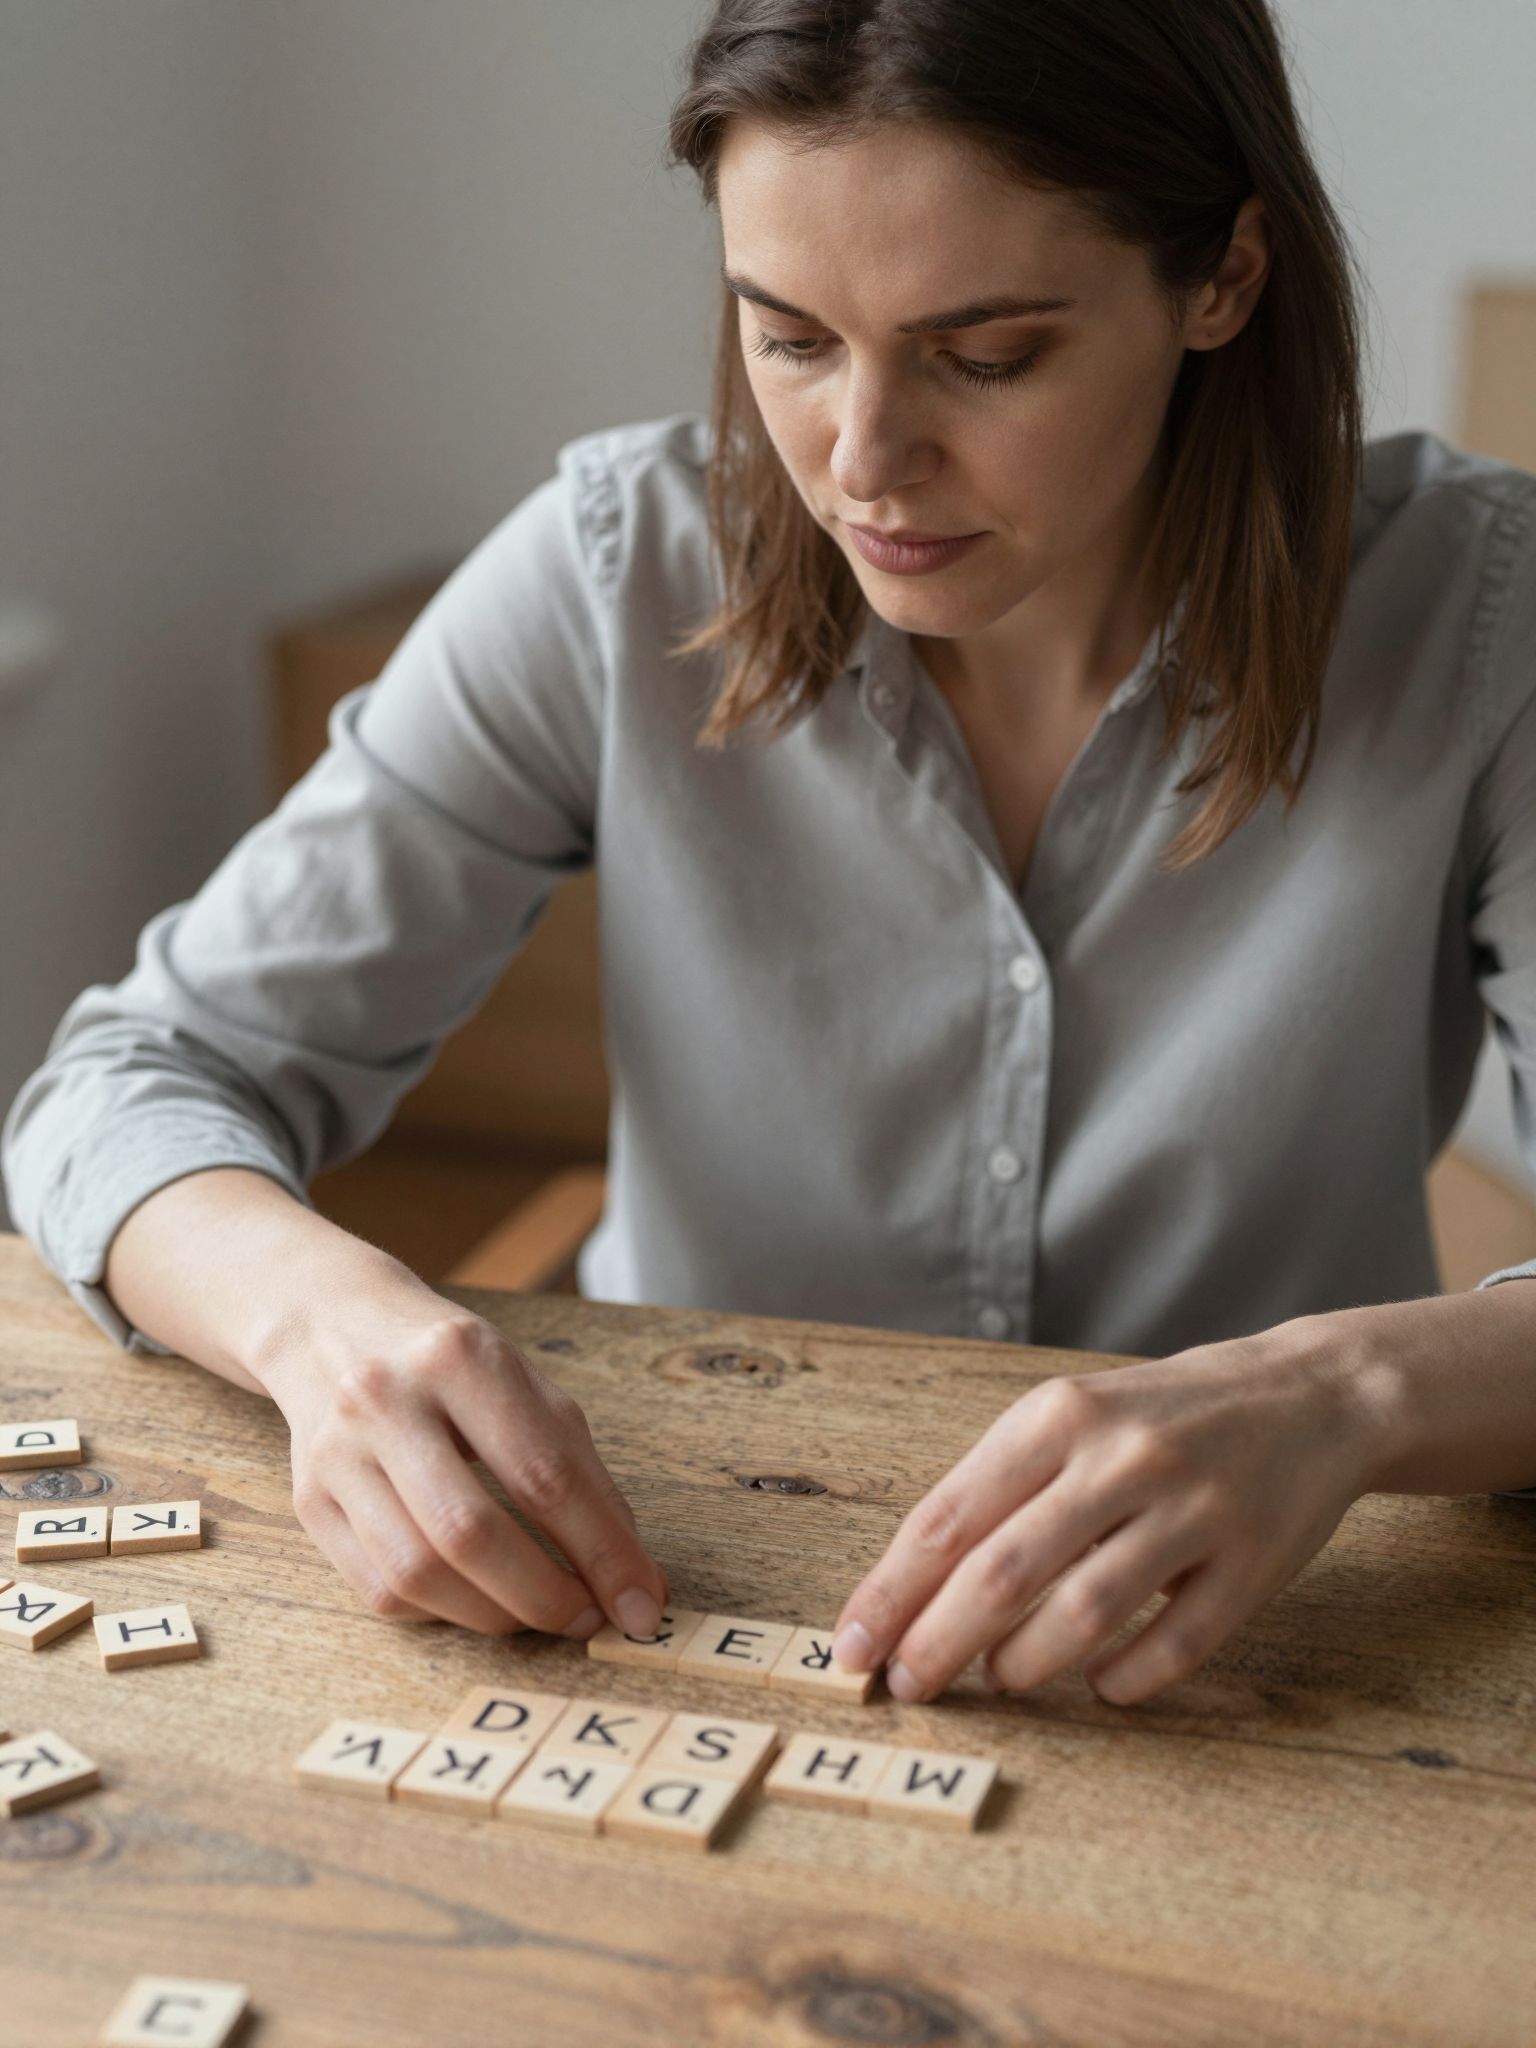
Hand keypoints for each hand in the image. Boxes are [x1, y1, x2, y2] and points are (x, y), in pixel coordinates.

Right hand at [260, 1280, 670, 1638]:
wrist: (332, 1323)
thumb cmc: (449, 1363)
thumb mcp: (524, 1384)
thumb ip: (582, 1472)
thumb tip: (633, 1576)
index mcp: (460, 1356)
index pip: (545, 1474)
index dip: (602, 1552)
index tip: (642, 1606)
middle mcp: (388, 1399)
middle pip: (471, 1532)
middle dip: (545, 1597)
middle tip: (588, 1621)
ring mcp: (338, 1453)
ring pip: (417, 1574)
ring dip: (494, 1615)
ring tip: (537, 1614)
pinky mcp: (310, 1500)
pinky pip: (379, 1589)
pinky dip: (442, 1612)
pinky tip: (475, 1598)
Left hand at [829, 1321, 1376, 1706]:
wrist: (1309, 1395)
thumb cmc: (1161, 1417)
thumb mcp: (1073, 1418)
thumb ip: (998, 1490)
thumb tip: (906, 1591)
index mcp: (1059, 1415)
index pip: (948, 1517)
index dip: (892, 1593)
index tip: (852, 1648)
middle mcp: (1122, 1456)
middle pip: (1004, 1571)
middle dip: (939, 1642)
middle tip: (906, 1686)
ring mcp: (1193, 1508)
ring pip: (1086, 1611)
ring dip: (1025, 1662)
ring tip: (999, 1679)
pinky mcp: (1253, 1562)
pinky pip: (1177, 1644)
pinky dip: (1126, 1678)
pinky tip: (1101, 1685)